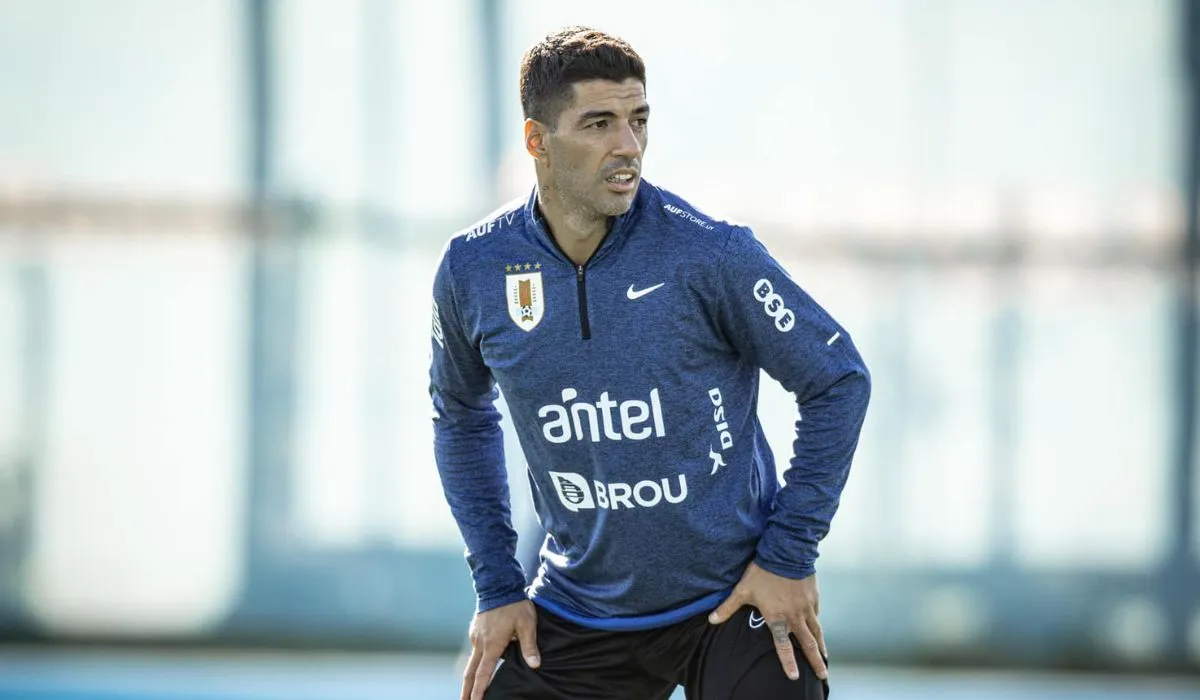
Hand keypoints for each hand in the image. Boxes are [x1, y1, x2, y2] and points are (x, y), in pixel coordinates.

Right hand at [461, 600, 540, 699]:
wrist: (498, 584)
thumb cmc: (515, 604)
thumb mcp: (527, 625)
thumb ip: (529, 646)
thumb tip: (535, 665)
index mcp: (492, 645)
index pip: (483, 674)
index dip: (479, 691)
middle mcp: (480, 643)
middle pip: (470, 672)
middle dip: (466, 690)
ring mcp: (475, 636)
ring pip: (473, 660)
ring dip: (472, 675)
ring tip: (472, 689)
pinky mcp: (475, 630)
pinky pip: (477, 648)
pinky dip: (478, 659)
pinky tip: (484, 661)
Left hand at [707, 562, 826, 681]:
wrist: (786, 552)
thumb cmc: (762, 572)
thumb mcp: (742, 590)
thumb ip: (728, 607)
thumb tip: (711, 620)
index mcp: (777, 618)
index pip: (784, 646)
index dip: (789, 663)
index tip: (795, 676)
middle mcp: (795, 616)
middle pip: (808, 643)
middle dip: (815, 661)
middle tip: (823, 674)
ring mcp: (807, 606)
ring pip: (816, 630)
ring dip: (821, 645)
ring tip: (825, 657)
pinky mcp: (814, 596)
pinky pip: (816, 614)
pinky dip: (817, 623)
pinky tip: (817, 627)